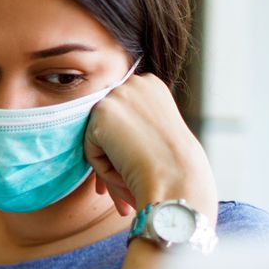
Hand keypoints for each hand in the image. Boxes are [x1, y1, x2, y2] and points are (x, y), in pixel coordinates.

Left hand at [84, 73, 217, 218]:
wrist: (177, 178)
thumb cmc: (174, 167)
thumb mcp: (156, 137)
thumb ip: (134, 129)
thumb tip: (110, 136)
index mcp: (152, 85)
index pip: (121, 115)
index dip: (124, 143)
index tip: (132, 165)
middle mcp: (135, 83)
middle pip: (108, 125)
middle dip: (112, 155)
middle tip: (118, 185)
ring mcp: (118, 95)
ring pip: (98, 138)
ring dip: (110, 164)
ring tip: (129, 181)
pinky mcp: (101, 113)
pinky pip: (91, 149)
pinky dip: (103, 168)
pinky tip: (125, 171)